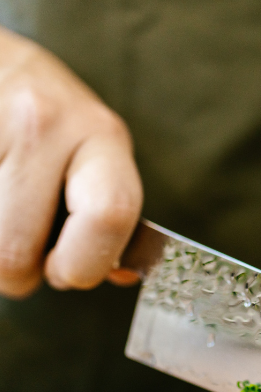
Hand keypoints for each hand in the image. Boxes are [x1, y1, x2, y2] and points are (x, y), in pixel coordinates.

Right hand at [0, 27, 141, 298]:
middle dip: (13, 272)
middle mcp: (43, 123)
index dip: (83, 264)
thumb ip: (106, 213)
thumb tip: (118, 275)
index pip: (109, 214)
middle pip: (12, 251)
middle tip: (16, 250)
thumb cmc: (47, 117)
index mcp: (100, 134)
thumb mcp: (93, 151)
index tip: (65, 272)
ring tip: (0, 217)